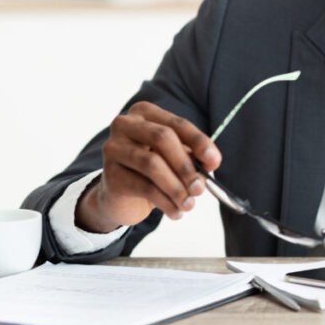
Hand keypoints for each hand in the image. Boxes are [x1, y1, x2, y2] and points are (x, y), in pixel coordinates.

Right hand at [76, 102, 220, 232]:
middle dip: (186, 165)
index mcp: (144, 113)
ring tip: (189, 204)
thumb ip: (192, 157)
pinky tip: (175, 212)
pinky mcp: (110, 175)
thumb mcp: (175, 159)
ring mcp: (113, 149)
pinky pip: (144, 187)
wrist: (122, 197)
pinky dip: (165, 202)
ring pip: (152, 164)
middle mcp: (124, 125)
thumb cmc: (153, 171)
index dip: (199, 142)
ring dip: (176, 187)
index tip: (214, 162)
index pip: (177, 124)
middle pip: (163, 138)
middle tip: (200, 188)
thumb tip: (209, 164)